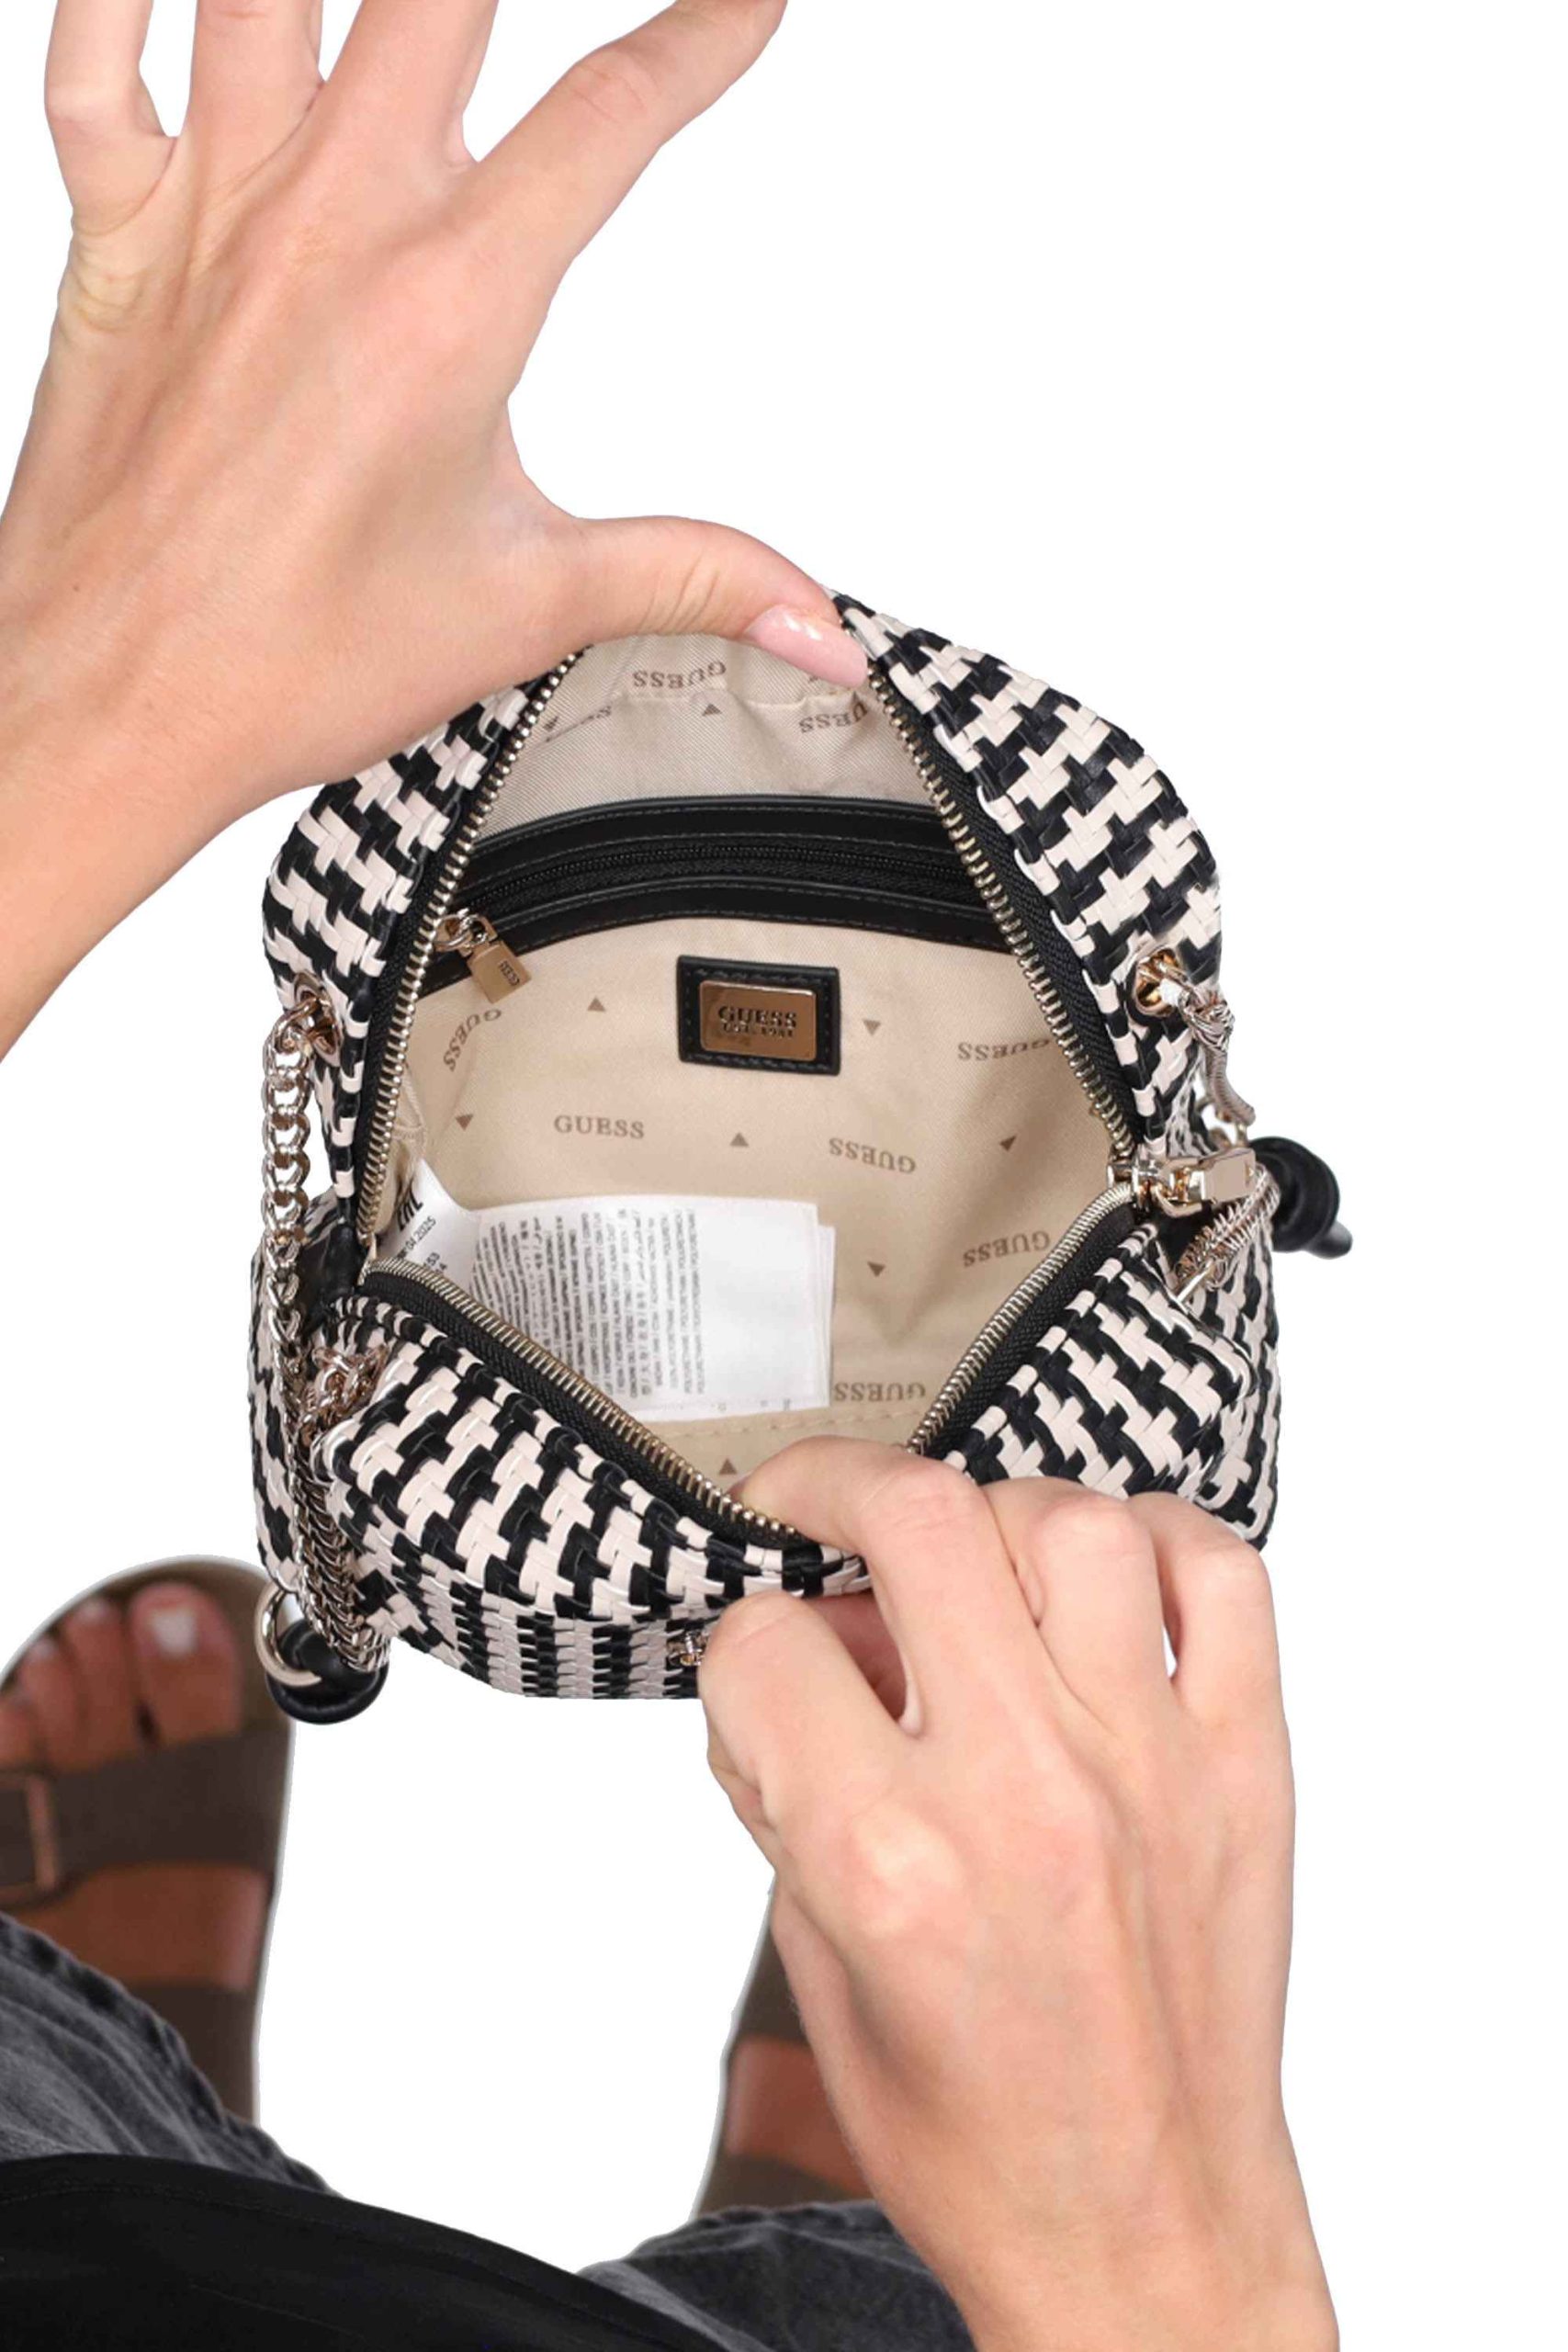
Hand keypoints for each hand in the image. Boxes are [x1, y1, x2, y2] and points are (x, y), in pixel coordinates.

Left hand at [0, 0, 859, 1048]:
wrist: (108, 699)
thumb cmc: (287, 662)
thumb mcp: (524, 612)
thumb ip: (689, 578)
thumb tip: (818, 626)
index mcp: (447, 308)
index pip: (613, 116)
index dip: (705, 31)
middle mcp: (330, 225)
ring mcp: (212, 212)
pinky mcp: (116, 235)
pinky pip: (89, 56)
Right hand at [701, 1444, 1336, 2351]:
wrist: (1145, 2232)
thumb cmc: (981, 2133)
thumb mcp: (818, 1971)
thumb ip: (785, 1795)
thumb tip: (779, 1655)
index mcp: (892, 1862)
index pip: (767, 1647)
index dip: (738, 1638)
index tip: (757, 1656)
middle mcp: (1024, 1793)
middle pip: (917, 1521)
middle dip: (832, 1483)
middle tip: (811, 1502)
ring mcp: (1151, 1766)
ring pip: (1070, 1520)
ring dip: (990, 1512)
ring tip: (963, 1559)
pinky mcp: (1247, 1766)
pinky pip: (1222, 1574)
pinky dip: (1154, 1538)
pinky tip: (1100, 1577)